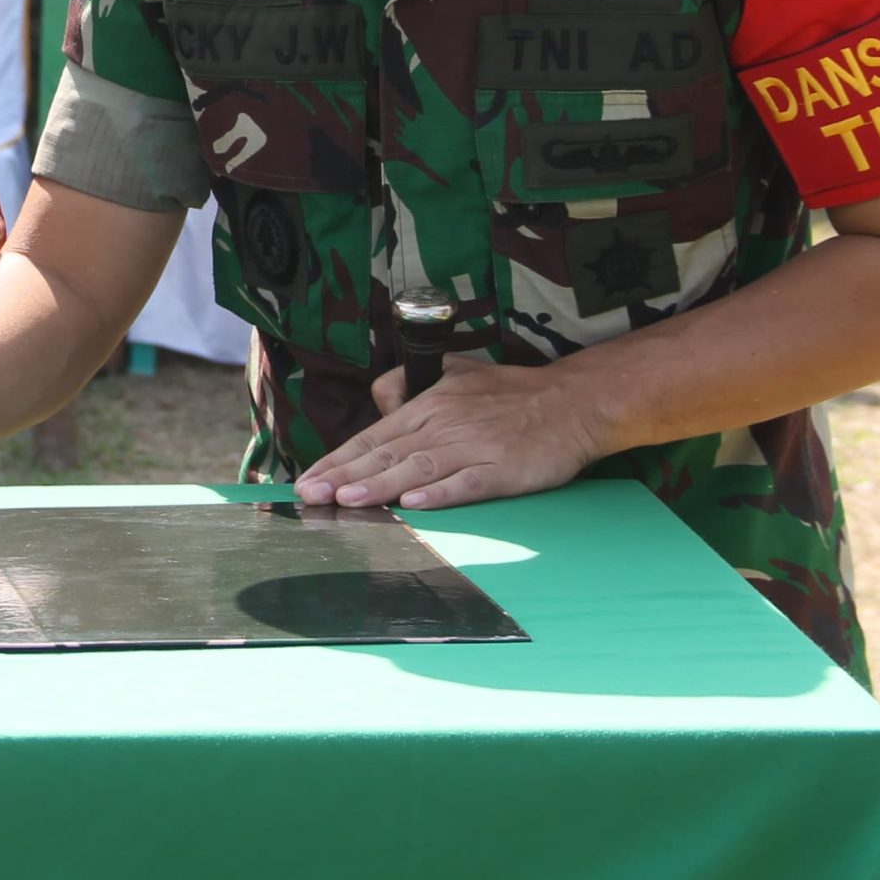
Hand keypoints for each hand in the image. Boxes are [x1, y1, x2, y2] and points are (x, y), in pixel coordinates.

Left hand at [292, 355, 607, 511]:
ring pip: (418, 469)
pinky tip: (414, 506)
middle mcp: (444, 425)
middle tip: (310, 496)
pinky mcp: (503, 468)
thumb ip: (416, 386)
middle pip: (386, 453)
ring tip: (347, 499)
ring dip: (380, 485)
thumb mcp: (457, 374)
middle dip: (344, 475)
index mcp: (429, 406)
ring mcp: (474, 446)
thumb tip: (383, 400)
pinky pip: (467, 483)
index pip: (373, 437)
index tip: (307, 480)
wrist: (572, 402)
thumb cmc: (511, 393)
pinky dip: (440, 494)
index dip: (338, 459)